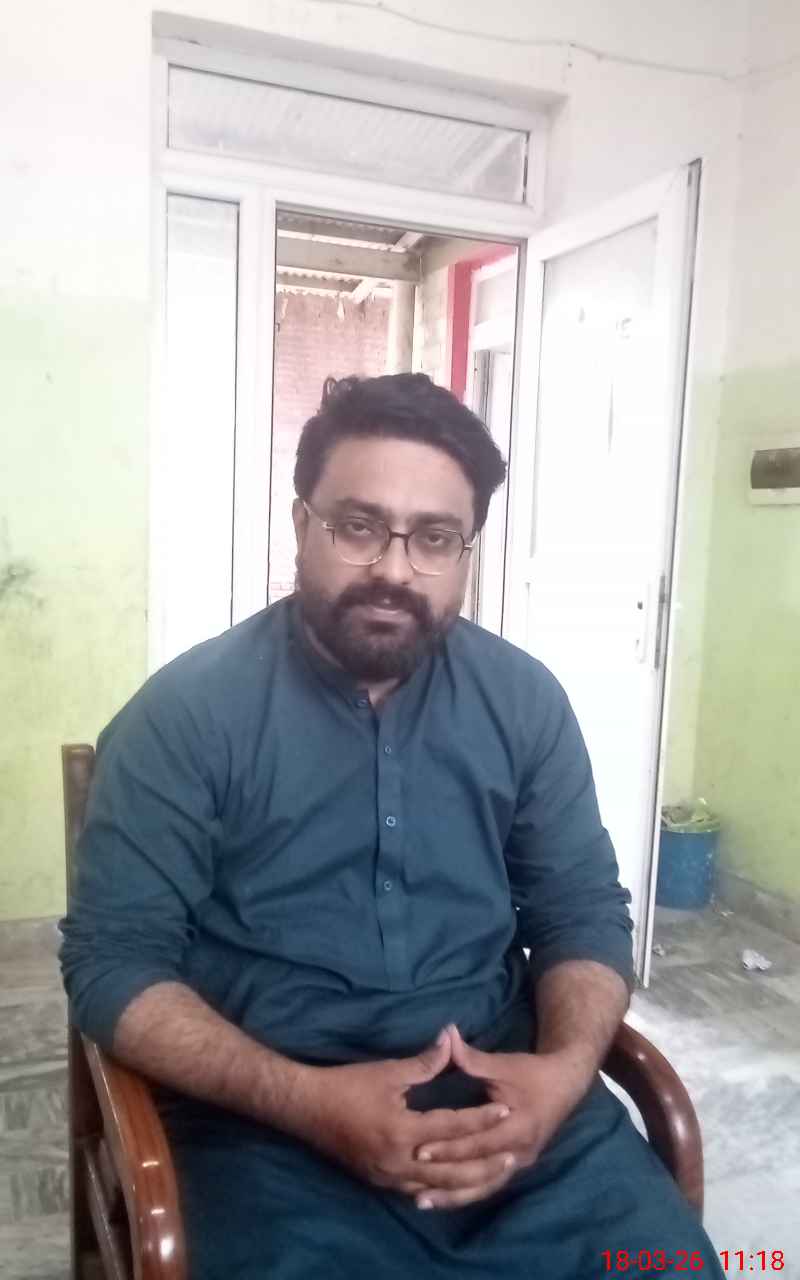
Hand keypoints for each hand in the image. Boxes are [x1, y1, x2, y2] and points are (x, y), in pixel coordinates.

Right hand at [295, 1031, 513, 1196]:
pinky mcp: (379, 1182)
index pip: (452, 1127)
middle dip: (483, 1164)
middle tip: (512, 1157)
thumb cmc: (347, 1085)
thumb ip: (424, 1063)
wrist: (306, 1109)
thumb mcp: (387, 1072)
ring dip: (466, 1181)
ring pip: (436, 1186)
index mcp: (401, 1131)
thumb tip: (450, 1039)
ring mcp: (387, 1176)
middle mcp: (397, 1161)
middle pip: (451, 1169)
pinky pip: (417, 1190)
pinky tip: (455, 1185)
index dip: (481, 1118)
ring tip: (492, 1175)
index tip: (506, 1110)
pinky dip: (440, 1189)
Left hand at [410, 1024, 592, 1208]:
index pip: (479, 1144)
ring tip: (421, 1202)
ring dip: (453, 1196)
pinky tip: (442, 1199)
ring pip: (484, 1187)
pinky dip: (466, 1194)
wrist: (565, 1084)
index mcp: (520, 1128)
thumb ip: (472, 1058)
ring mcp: (519, 1164)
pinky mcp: (515, 1167)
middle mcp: (520, 1154)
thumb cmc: (532, 1072)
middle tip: (413, 1178)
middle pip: (478, 1171)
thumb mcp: (504, 1065)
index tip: (420, 1150)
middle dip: (445, 1175)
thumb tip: (446, 1034)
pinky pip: (488, 1185)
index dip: (450, 1147)